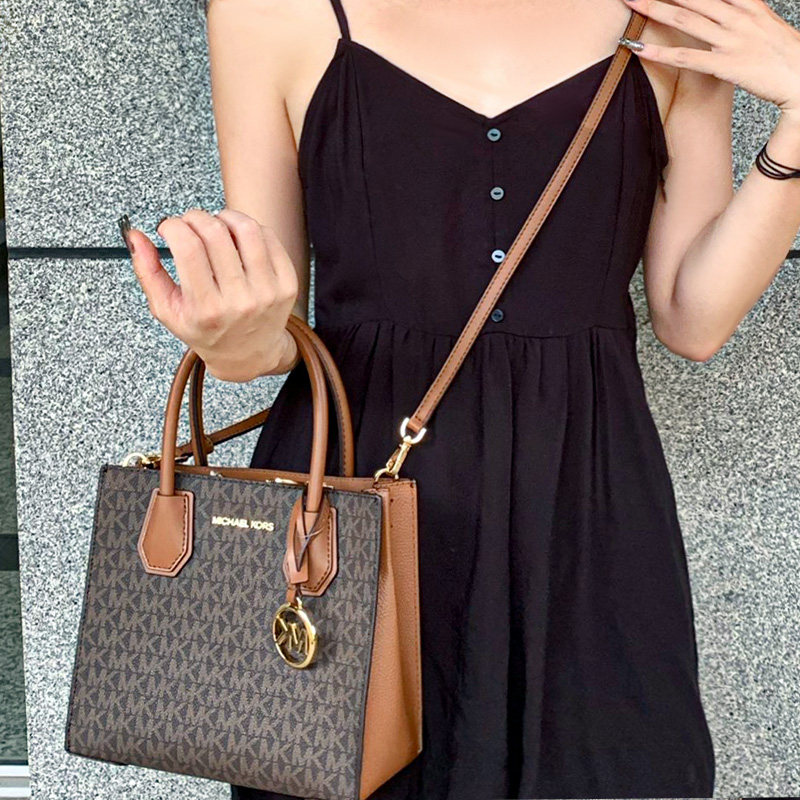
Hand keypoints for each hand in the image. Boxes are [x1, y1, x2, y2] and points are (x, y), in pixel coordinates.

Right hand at [122, 208, 299, 381]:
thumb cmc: (206, 330)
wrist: (249, 354)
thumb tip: (134, 235)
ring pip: (246, 229)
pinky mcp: (287, 284)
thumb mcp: (168, 310)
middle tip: (189, 223)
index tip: (169, 227)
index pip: (187, 247)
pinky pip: (269, 237)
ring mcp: (267, 292)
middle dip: (195, 217)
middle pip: (215, 233)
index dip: (173, 225)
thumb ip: (148, 272)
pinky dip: (249, 227)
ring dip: (224, 217)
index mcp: (206, 309)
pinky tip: (237, 237)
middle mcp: (239, 301)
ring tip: (215, 226)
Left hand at [619, 0, 799, 115]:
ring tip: (632, 3)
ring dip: (655, 9)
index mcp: (750, 5)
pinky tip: (640, 48)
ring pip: (685, 18)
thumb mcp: (767, 25)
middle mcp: (739, 16)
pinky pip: (685, 57)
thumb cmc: (787, 56)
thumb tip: (729, 13)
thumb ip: (745, 15)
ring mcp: (731, 39)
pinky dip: (660, 52)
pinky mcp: (725, 64)